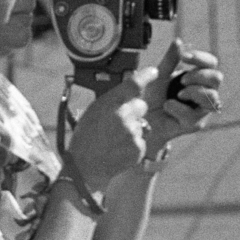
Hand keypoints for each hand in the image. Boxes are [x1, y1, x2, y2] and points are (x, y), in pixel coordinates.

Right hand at [65, 69, 151, 192]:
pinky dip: (134, 143)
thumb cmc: (87, 136)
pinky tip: (119, 148)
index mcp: (109, 104)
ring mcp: (132, 134)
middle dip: (135, 110)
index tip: (154, 72)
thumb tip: (130, 90)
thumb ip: (113, 100)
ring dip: (133, 128)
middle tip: (119, 121)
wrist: (85, 167)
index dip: (146, 76)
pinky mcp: (138, 148)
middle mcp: (123, 116)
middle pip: (142, 105)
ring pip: (142, 124)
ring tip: (115, 138)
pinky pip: (142, 139)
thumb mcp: (94, 111)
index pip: (133, 84)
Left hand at [138, 39, 222, 154]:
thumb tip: (178, 40)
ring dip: (194, 91)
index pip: (211, 63)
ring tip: (178, 94)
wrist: (142, 117)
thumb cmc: (153, 95)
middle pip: (217, 78)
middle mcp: (205, 92)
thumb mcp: (160, 74)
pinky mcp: (195, 124)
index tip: (185, 57)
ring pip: (212, 96)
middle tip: (182, 79)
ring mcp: (202, 109)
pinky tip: (167, 106)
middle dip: (199, 75)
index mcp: (198, 76)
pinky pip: (194, 114)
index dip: (201, 58)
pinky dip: (178, 108)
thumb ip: (170, 60)